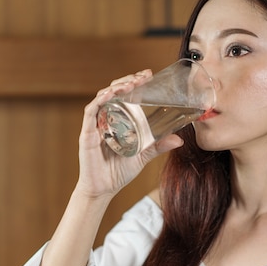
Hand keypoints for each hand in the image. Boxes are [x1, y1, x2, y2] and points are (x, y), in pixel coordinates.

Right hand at [75, 69, 183, 198]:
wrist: (103, 190)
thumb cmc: (118, 172)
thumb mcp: (143, 155)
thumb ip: (158, 146)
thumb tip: (179, 139)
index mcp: (117, 120)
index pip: (124, 94)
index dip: (134, 82)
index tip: (148, 75)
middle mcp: (105, 118)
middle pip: (113, 91)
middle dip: (127, 80)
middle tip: (143, 77)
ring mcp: (95, 125)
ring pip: (102, 97)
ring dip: (117, 87)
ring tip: (131, 83)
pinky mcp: (87, 133)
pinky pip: (91, 111)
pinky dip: (100, 100)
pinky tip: (111, 94)